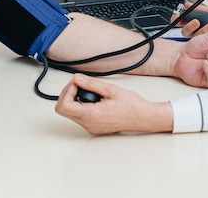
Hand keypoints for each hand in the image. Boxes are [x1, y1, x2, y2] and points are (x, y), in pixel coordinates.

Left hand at [55, 74, 172, 134]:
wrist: (143, 117)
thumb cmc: (131, 105)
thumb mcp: (111, 89)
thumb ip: (91, 84)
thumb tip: (76, 78)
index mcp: (91, 115)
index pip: (63, 106)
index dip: (67, 91)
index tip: (78, 83)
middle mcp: (89, 124)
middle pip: (64, 110)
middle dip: (69, 93)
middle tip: (82, 84)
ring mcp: (91, 128)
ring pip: (71, 113)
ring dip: (75, 99)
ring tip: (90, 91)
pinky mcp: (94, 128)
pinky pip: (80, 116)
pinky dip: (82, 106)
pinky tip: (94, 99)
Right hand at [172, 2, 207, 44]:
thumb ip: (204, 9)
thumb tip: (191, 5)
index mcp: (204, 22)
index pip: (187, 22)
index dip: (181, 19)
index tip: (179, 16)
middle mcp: (203, 33)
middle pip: (187, 31)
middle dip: (188, 25)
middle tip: (195, 21)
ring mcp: (207, 41)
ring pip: (193, 38)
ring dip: (199, 30)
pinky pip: (202, 44)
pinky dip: (206, 39)